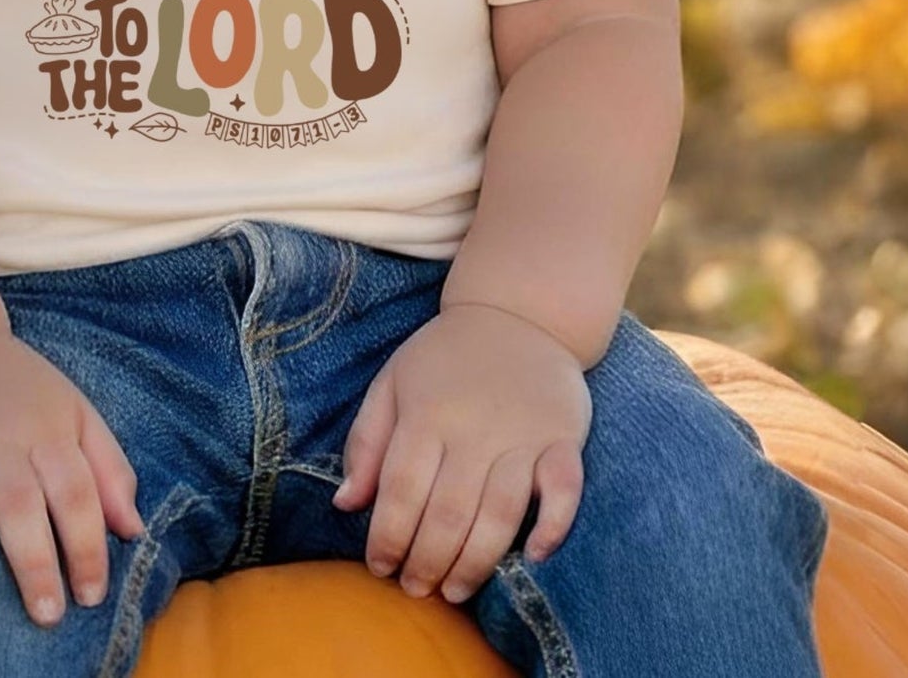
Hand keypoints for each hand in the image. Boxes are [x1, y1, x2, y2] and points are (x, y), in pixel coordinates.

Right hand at [0, 326, 146, 625]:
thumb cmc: (18, 394)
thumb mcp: (74, 412)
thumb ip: (108, 468)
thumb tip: (134, 530)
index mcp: (42, 434)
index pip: (74, 490)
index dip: (88, 543)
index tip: (92, 594)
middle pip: (17, 500)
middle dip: (34, 560)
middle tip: (47, 614)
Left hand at [331, 301, 591, 603]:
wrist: (518, 315)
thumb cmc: (444, 357)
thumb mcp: (392, 383)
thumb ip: (366, 442)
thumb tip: (343, 504)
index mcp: (426, 413)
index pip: (401, 489)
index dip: (387, 536)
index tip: (380, 568)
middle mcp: (473, 428)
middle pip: (447, 511)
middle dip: (427, 561)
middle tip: (417, 590)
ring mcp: (521, 435)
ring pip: (500, 512)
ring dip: (476, 561)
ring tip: (455, 592)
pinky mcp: (562, 439)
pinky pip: (565, 489)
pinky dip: (553, 525)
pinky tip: (534, 554)